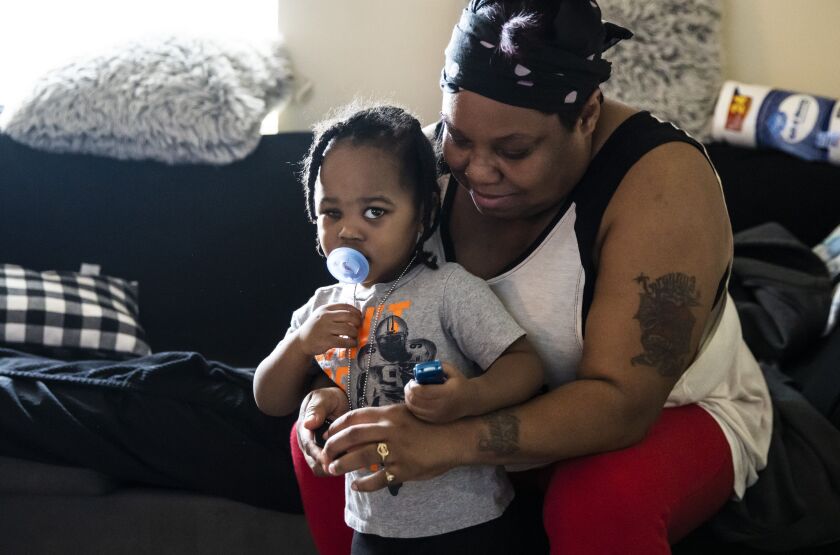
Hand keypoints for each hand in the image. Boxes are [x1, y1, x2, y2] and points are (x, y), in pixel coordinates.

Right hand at [296, 303, 361, 355]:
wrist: (302, 341)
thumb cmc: (316, 328)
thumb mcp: (322, 316)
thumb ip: (336, 313)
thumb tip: (357, 315)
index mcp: (325, 309)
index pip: (346, 306)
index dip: (356, 312)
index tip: (360, 317)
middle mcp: (325, 317)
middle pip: (349, 316)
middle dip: (358, 322)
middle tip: (359, 327)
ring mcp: (325, 328)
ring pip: (348, 329)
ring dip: (355, 333)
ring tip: (355, 336)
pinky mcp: (326, 341)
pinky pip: (344, 341)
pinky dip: (351, 343)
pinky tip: (353, 344)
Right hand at [296, 386, 349, 475]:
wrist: (336, 402)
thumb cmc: (329, 398)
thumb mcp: (323, 398)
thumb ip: (317, 409)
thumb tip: (308, 423)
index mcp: (304, 430)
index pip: (309, 447)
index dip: (319, 456)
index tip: (330, 461)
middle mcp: (308, 444)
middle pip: (315, 463)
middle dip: (328, 466)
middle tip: (346, 466)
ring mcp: (316, 451)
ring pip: (322, 469)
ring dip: (335, 469)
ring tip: (351, 465)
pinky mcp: (326, 456)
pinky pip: (330, 468)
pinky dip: (340, 468)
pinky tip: (353, 463)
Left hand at [319, 403, 462, 491]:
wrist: (455, 437)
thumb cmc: (429, 424)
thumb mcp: (406, 413)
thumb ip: (384, 418)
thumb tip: (359, 426)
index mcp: (389, 414)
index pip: (355, 417)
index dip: (337, 426)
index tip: (328, 434)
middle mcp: (390, 430)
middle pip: (352, 436)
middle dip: (333, 446)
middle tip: (325, 454)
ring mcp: (397, 451)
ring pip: (360, 457)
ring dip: (342, 464)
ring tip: (333, 469)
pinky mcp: (404, 470)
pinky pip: (378, 479)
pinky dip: (364, 484)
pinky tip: (356, 485)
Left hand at [404, 362, 472, 422]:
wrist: (471, 401)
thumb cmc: (460, 384)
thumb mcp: (453, 371)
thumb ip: (440, 366)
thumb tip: (424, 367)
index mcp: (446, 392)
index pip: (422, 391)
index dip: (412, 385)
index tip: (412, 380)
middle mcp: (441, 406)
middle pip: (416, 400)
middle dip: (408, 391)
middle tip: (409, 385)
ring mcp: (438, 415)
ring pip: (414, 409)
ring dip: (408, 399)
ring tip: (411, 392)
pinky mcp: (436, 420)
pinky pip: (418, 415)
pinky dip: (413, 407)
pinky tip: (415, 400)